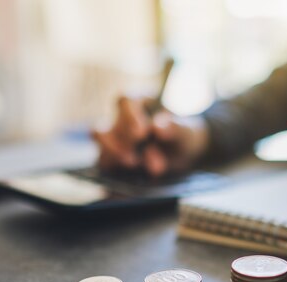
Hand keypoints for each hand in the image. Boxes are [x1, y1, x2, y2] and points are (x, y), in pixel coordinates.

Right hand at [91, 96, 209, 175]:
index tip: (141, 133)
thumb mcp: (186, 133)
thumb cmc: (182, 137)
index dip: (130, 116)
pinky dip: (115, 168)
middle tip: (137, 156)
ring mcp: (114, 139)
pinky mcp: (112, 159)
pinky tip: (129, 174)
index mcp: (140, 103)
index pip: (126, 102)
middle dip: (123, 142)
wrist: (183, 157)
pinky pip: (104, 162)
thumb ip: (175, 128)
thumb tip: (157, 126)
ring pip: (100, 142)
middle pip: (109, 124)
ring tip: (133, 164)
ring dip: (113, 153)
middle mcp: (122, 119)